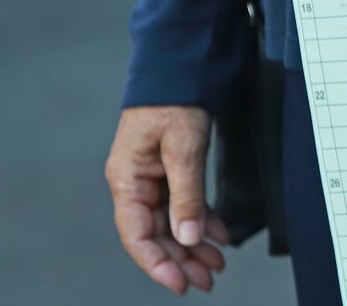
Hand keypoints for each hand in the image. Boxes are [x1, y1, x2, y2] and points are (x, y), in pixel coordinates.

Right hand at [104, 106, 228, 293]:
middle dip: (181, 259)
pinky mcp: (170, 167)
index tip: (181, 284)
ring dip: (193, 244)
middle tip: (208, 280)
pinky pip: (183, 202)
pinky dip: (201, 219)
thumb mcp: (183, 148)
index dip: (157, 263)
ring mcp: (153, 174)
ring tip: (217, 264)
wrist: (182, 62)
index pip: (137, 234)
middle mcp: (136, 181)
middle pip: (155, 233)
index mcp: (128, 178)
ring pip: (171, 221)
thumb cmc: (175, 98)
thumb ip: (186, 195)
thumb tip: (187, 238)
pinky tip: (219, 234)